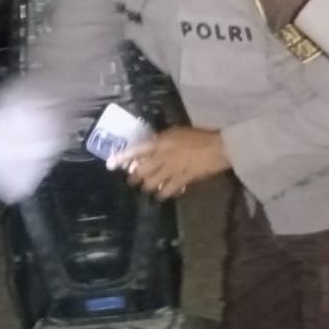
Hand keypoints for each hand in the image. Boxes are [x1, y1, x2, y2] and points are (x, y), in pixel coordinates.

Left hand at [109, 127, 230, 198]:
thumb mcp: (177, 132)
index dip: (122, 157)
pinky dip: (162, 195)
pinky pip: (167, 191)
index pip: (136, 150)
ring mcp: (171, 170)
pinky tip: (160, 196)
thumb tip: (150, 146)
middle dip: (133, 178)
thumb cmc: (199, 136)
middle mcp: (162, 157)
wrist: (218, 147)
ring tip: (146, 188)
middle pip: (141, 171)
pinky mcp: (182, 181)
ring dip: (147, 187)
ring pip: (151, 183)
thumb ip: (162, 140)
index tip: (110, 164)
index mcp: (160, 142)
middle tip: (131, 180)